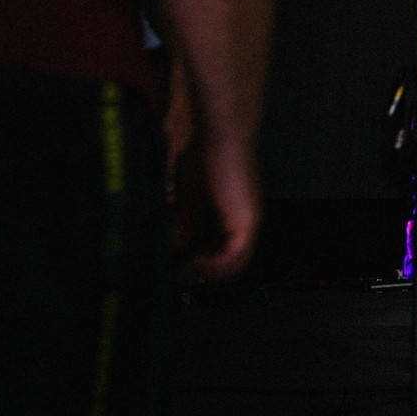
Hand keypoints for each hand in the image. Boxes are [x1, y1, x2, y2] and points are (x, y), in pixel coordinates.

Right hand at [172, 136, 262, 282]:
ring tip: (182, 273)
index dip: (197, 268)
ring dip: (204, 272)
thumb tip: (169, 248)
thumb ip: (181, 225)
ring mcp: (247, 224)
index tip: (175, 272)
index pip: (217, 255)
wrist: (218, 137)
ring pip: (232, 265)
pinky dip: (212, 265)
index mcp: (229, 220)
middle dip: (199, 273)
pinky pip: (234, 257)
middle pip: (226, 264)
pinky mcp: (246, 222)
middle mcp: (243, 224)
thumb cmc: (206, 159)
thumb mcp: (186, 201)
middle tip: (176, 278)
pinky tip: (192, 263)